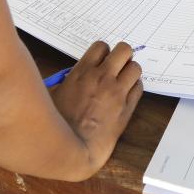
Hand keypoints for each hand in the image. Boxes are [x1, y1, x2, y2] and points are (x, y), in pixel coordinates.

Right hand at [49, 41, 142, 174]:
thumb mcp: (53, 94)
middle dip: (122, 55)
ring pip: (135, 67)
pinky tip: (127, 93)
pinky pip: (139, 88)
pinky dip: (135, 87)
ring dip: (130, 71)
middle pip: (124, 50)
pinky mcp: (127, 108)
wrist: (75, 147)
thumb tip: (70, 76)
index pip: (102, 46)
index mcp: (83, 71)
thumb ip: (65, 80)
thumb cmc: (59, 123)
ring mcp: (117, 92)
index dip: (103, 52)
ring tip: (124, 79)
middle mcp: (102, 78)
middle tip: (118, 65)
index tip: (102, 60)